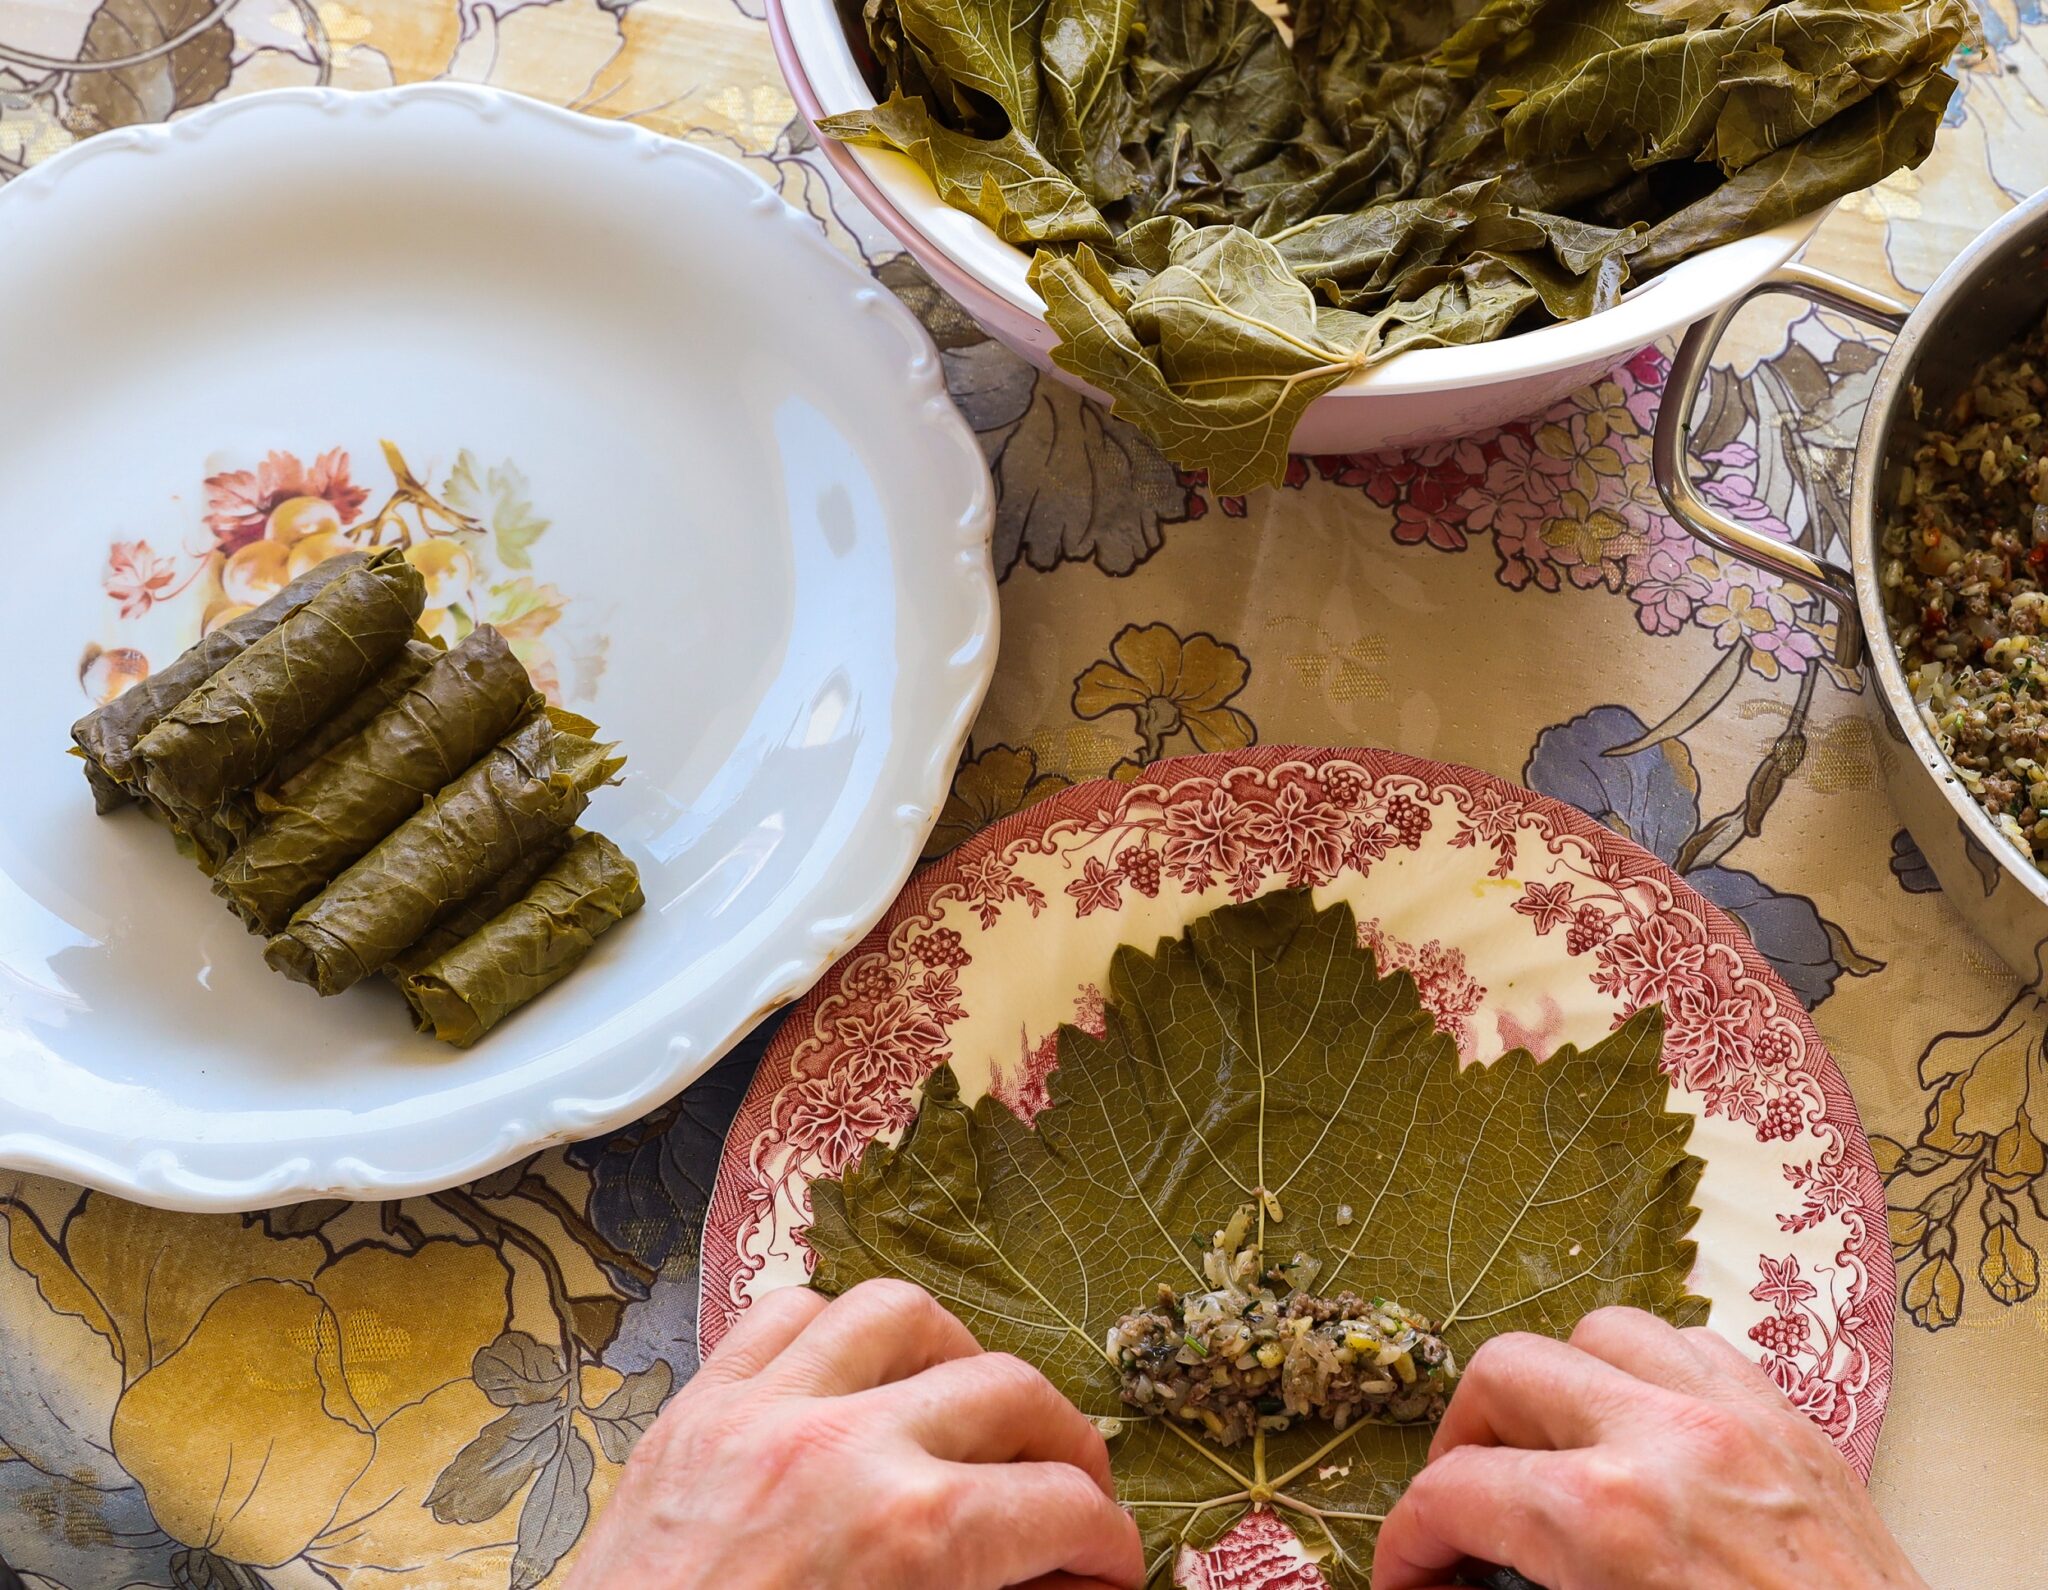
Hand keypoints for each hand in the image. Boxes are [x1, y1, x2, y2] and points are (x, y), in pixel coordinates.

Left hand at [565, 1278, 1142, 1589]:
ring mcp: (764, 1414)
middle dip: (1064, 1446)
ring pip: (899, 1314)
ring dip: (954, 1355)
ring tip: (968, 1408)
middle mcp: (847, 1450)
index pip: (1065, 1508)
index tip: (1113, 1568)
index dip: (1111, 1545)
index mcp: (913, 1536)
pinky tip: (853, 1379)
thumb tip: (1072, 1586)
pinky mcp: (696, 1411)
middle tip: (1069, 1493)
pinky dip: (832, 1331)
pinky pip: (781, 1316)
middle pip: (1009, 1393)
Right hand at [1372, 1307, 1925, 1589]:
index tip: (1406, 1576)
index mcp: (1607, 1516)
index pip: (1454, 1493)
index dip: (1406, 1541)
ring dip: (1559, 1390)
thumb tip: (1459, 1582)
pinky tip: (1644, 1438)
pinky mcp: (1797, 1427)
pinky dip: (1652, 1380)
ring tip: (1551, 1455)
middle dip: (1463, 1443)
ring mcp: (1738, 1419)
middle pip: (1507, 1374)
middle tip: (1463, 1512)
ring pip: (1602, 1334)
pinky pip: (1698, 1352)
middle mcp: (1665, 1439)